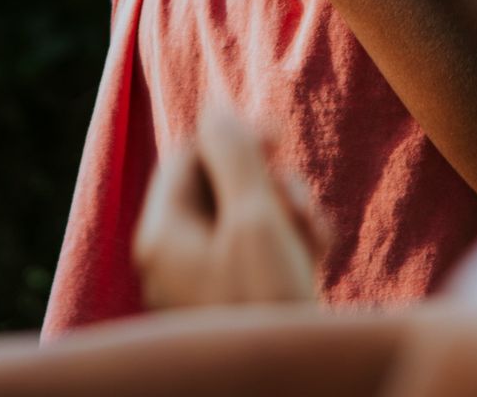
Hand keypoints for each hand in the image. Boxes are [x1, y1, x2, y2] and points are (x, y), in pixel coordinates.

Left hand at [133, 112, 330, 311]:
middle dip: (270, 185)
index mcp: (161, 235)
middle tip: (300, 203)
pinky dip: (287, 244)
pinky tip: (315, 255)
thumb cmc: (265, 303)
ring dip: (287, 213)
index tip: (280, 140)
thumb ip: (234, 154)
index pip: (188, 156)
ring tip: (314, 234)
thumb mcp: (254, 218)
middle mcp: (172, 258)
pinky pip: (256, 252)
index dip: (234, 138)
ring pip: (245, 217)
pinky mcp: (235, 299)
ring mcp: (202, 281)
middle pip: (219, 186)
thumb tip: (214, 108)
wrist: (289, 392)